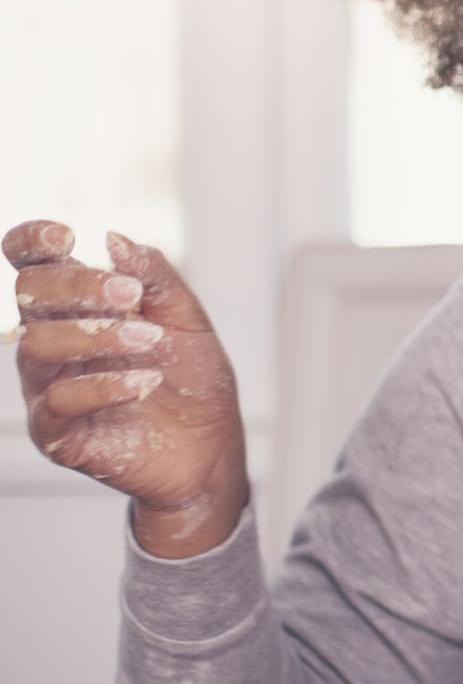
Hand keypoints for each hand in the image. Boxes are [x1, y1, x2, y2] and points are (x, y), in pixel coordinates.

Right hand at [6, 221, 249, 556]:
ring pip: (36, 345)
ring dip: (97, 336)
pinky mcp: (58, 432)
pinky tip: (145, 382)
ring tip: (149, 339)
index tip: (67, 237)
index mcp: (77, 307)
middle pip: (28, 295)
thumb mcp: (187, 320)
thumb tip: (114, 239)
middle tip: (130, 293)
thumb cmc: (193, 380)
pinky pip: (57, 402)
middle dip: (77, 286)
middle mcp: (54, 342)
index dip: (33, 241)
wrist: (211, 446)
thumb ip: (155, 278)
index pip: (31, 263)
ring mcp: (49, 386)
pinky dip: (103, 386)